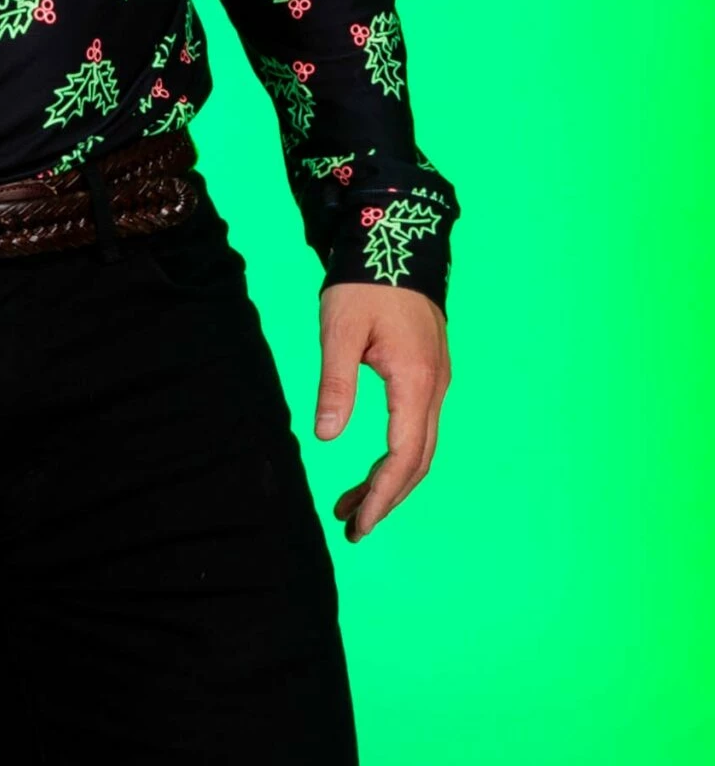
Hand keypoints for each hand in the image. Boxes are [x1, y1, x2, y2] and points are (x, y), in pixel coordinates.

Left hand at [314, 283, 450, 541]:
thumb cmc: (364, 282)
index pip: (403, 456)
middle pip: (418, 460)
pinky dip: (398, 454)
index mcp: (416, 381)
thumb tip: (328, 437)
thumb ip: (336, 384)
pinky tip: (373, 464)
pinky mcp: (429, 373)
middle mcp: (436, 387)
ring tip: (352, 503)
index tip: (357, 523)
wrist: (396, 239)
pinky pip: (419, 427)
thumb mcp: (339, 330)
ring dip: (391, 479)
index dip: (381, 494)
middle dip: (386, 497)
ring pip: (420, 446)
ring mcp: (437, 381)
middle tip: (351, 525)